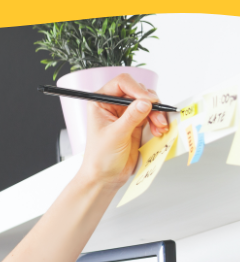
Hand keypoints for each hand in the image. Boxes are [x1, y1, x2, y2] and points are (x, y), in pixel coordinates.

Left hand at [79, 73, 170, 188]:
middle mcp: (113, 105)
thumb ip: (131, 117)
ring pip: (148, 103)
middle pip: (138, 91)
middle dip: (151, 103)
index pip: (122, 83)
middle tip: (157, 117)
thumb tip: (145, 102)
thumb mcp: (115, 136)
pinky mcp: (136, 124)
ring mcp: (126, 114)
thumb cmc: (100, 158)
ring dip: (157, 113)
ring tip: (160, 127)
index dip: (136, 89)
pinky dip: (158, 120)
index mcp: (101, 103)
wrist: (105, 178)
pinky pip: (152, 115)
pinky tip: (159, 130)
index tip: (147, 101)